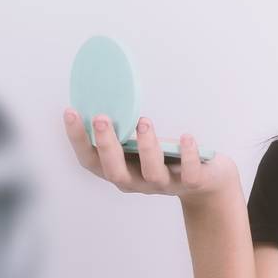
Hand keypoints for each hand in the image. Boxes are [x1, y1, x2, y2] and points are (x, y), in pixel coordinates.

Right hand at [62, 109, 236, 206]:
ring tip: (143, 121)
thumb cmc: (167, 156)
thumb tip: (107, 92)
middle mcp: (137, 182)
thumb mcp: (142, 144)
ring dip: (146, 147)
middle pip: (115, 172)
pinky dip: (188, 155)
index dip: (77, 139)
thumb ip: (127, 129)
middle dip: (106, 145)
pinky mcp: (192, 184)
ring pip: (151, 173)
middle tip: (100, 118)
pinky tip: (186, 136)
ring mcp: (164, 185)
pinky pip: (190, 174)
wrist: (206, 181)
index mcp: (120, 170)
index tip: (70, 112)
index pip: (90, 160)